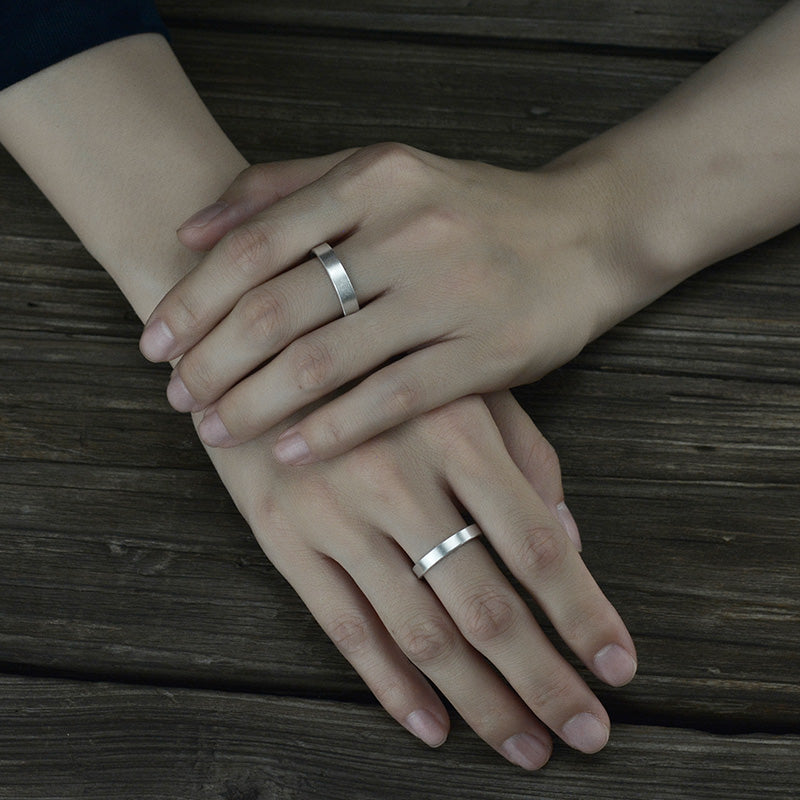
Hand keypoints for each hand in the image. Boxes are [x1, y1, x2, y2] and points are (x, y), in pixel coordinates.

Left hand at [140, 144, 617, 461]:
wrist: (585, 235)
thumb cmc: (471, 211)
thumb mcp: (384, 175)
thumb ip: (286, 187)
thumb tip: (194, 229)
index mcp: (374, 179)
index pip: (254, 244)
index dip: (193, 299)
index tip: (154, 343)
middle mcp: (408, 230)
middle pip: (277, 306)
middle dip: (211, 359)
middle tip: (176, 394)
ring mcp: (449, 293)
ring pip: (324, 358)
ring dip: (255, 400)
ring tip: (214, 427)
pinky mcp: (487, 353)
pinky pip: (390, 398)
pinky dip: (330, 429)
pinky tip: (288, 452)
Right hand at [205, 390, 635, 768]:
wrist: (258, 346)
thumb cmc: (379, 364)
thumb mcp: (459, 384)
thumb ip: (523, 455)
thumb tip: (569, 542)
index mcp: (456, 432)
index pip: (534, 543)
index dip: (583, 613)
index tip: (619, 670)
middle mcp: (398, 479)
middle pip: (484, 604)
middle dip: (542, 680)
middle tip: (586, 734)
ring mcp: (336, 514)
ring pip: (419, 631)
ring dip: (479, 701)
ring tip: (524, 746)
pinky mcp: (286, 539)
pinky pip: (343, 627)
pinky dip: (391, 685)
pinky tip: (432, 726)